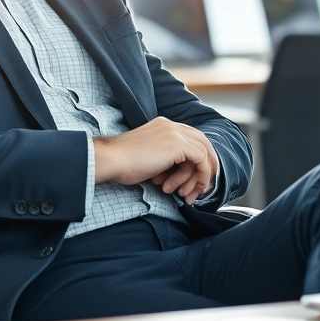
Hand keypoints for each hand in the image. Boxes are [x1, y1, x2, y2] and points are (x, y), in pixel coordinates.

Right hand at [93, 118, 213, 201]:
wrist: (113, 160)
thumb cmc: (123, 164)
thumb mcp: (149, 157)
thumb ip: (165, 158)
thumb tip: (179, 174)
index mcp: (164, 126)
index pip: (191, 139)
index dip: (198, 158)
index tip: (197, 177)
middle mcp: (172, 126)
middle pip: (202, 143)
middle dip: (206, 166)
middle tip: (203, 186)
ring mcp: (175, 133)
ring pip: (203, 154)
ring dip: (199, 178)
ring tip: (186, 194)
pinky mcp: (178, 144)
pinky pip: (201, 160)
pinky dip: (200, 176)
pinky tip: (189, 190)